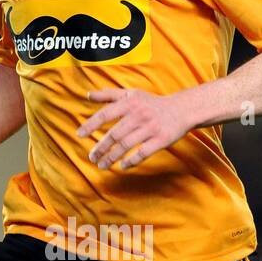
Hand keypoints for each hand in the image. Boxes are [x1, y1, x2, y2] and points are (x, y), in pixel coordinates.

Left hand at [76, 88, 191, 169]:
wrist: (182, 109)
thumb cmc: (152, 103)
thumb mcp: (131, 94)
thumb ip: (109, 94)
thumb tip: (87, 95)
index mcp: (130, 103)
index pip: (105, 114)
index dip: (91, 125)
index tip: (79, 135)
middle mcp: (139, 115)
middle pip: (114, 134)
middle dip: (101, 147)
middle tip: (92, 157)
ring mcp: (151, 128)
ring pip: (126, 145)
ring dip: (112, 157)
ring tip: (102, 165)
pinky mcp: (161, 140)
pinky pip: (143, 153)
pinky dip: (131, 161)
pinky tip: (122, 166)